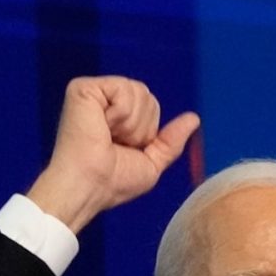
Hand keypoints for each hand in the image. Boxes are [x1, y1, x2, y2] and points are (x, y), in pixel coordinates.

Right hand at [23, 76, 199, 234]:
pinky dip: (120, 113)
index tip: (123, 150)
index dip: (146, 130)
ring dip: (130, 123)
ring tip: (107, 137)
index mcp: (115, 118)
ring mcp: (92, 94)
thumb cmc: (111, 182)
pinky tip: (101, 126)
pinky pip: (123, 89)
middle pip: (146, 95)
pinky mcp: (82, 89)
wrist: (88, 187)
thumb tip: (194, 118)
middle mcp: (102, 102)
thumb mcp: (150, 164)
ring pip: (138, 91)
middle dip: (140, 125)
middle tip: (115, 144)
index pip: (149, 105)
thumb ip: (171, 141)